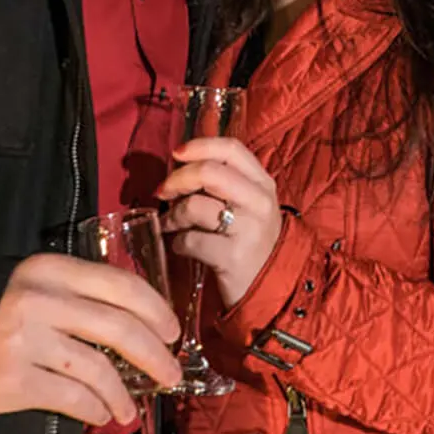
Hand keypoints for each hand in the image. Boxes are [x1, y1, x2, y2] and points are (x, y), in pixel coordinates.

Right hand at [0, 253, 180, 426]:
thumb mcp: (28, 284)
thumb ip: (71, 294)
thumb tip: (128, 324)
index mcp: (50, 269)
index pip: (119, 283)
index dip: (154, 308)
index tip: (171, 329)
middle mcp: (42, 300)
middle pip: (119, 327)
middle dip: (155, 355)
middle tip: (171, 373)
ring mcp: (27, 341)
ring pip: (99, 369)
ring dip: (125, 392)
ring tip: (132, 406)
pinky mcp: (12, 381)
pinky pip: (71, 398)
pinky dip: (96, 410)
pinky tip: (103, 414)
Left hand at [159, 136, 282, 308]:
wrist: (272, 288)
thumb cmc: (251, 240)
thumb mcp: (249, 204)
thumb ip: (224, 180)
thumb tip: (180, 162)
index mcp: (262, 183)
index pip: (231, 148)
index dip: (199, 145)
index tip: (176, 154)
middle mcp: (259, 201)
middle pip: (209, 172)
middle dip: (176, 179)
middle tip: (162, 192)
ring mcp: (248, 229)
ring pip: (195, 206)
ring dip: (172, 215)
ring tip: (170, 224)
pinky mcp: (233, 258)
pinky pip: (191, 240)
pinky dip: (178, 243)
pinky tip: (182, 247)